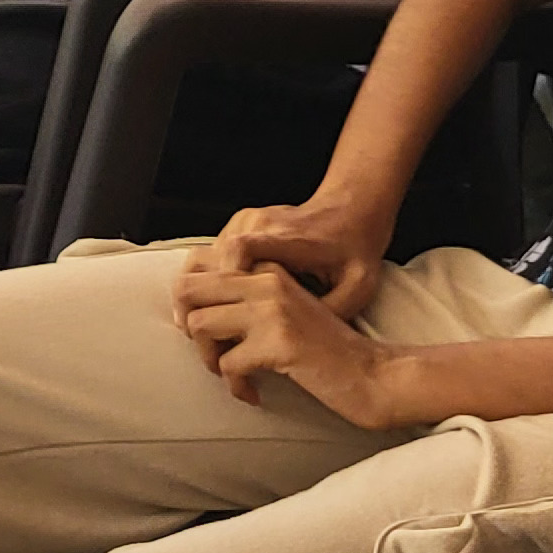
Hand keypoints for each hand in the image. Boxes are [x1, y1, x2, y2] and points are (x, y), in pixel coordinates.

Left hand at [170, 246, 405, 419]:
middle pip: (187, 290)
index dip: (187, 300)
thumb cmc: (326, 348)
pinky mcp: (279, 343)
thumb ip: (248, 299)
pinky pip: (227, 364)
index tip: (205, 330)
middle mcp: (266, 281)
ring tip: (233, 375)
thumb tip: (189, 311)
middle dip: (188, 326)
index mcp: (266, 268)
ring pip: (199, 325)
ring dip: (209, 359)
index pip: (197, 265)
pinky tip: (254, 394)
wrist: (373, 374)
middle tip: (211, 351)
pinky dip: (236, 385)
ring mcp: (272, 310)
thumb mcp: (286, 310)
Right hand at [189, 191, 395, 329]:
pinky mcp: (241, 224)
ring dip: (197, 291)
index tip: (225, 312)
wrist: (350, 210)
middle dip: (197, 295)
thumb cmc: (355, 251)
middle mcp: (260, 224)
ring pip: (203, 255)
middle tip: (195, 331)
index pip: (242, 249)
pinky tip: (212, 307)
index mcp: (289, 239)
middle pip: (210, 254)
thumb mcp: (358, 287)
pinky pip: (210, 253)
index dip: (227, 280)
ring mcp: (247, 221)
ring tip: (197, 324)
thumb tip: (300, 341)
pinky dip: (205, 281)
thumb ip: (330, 311)